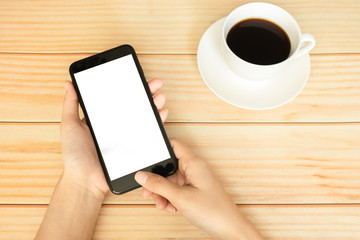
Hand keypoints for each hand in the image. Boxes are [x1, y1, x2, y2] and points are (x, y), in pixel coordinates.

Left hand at [61, 78, 167, 198]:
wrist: (85, 180)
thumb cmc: (75, 155)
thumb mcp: (69, 126)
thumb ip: (70, 105)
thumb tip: (69, 84)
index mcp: (104, 118)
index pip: (119, 98)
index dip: (129, 86)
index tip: (137, 76)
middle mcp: (117, 125)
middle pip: (135, 105)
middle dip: (147, 92)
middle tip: (156, 83)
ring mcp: (127, 136)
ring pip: (145, 117)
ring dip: (155, 105)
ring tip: (160, 97)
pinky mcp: (135, 148)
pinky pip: (149, 134)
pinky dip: (158, 123)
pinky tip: (161, 114)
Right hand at [135, 139, 262, 238]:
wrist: (229, 228)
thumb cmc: (213, 211)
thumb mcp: (180, 197)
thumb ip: (158, 185)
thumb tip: (142, 176)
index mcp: (193, 163)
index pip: (174, 144)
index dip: (159, 148)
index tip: (146, 158)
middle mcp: (194, 168)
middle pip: (169, 166)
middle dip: (157, 180)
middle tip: (149, 191)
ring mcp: (195, 179)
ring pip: (171, 180)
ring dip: (163, 193)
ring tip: (162, 204)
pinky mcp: (195, 190)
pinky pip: (177, 189)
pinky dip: (171, 198)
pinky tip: (171, 207)